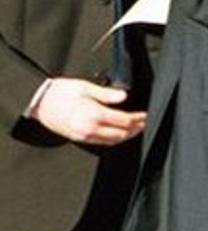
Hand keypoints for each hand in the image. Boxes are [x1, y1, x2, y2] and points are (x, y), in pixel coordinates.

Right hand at [30, 78, 145, 144]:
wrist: (39, 102)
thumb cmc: (60, 92)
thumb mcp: (86, 87)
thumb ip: (107, 94)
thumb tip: (124, 96)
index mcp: (94, 114)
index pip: (123, 121)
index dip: (138, 119)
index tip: (145, 115)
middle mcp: (90, 128)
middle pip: (120, 134)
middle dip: (135, 129)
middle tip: (144, 123)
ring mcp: (83, 136)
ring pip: (111, 141)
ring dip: (125, 136)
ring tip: (135, 129)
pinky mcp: (78, 138)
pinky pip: (100, 143)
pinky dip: (113, 140)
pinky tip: (118, 134)